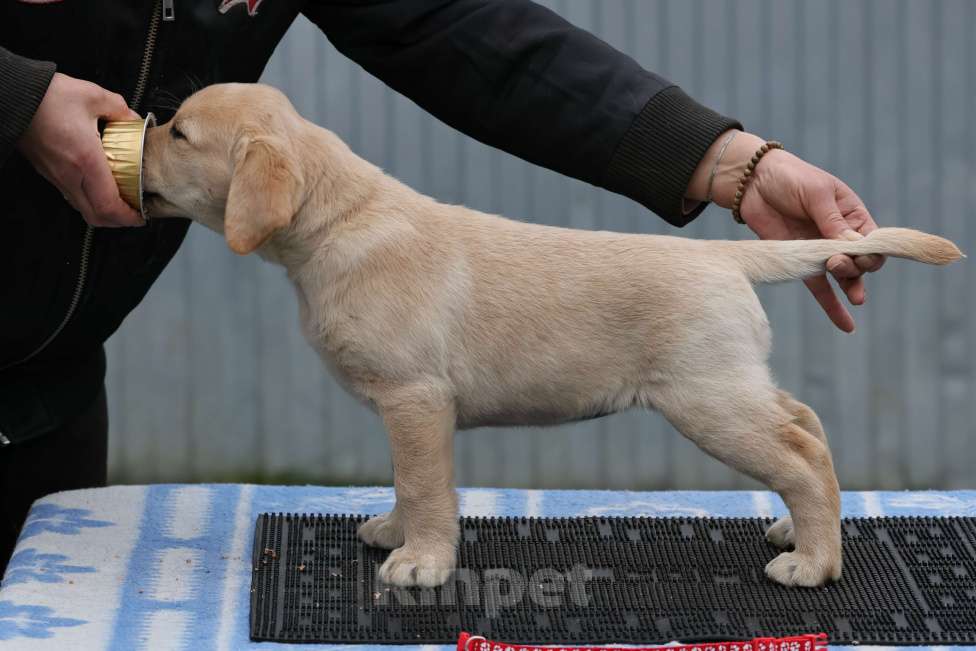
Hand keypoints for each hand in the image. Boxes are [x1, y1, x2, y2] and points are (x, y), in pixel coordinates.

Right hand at [16, 72, 143, 226]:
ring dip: (103, 212)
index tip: (142, 216)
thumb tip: (134, 121)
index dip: (127, 217)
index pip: (108, 205)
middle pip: (96, 216)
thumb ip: (120, 110)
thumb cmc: (48, 97)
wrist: (12, 96)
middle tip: (135, 214)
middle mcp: (69, 174)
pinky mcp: (48, 172)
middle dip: (119, 221)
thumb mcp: (92, 96)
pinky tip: (100, 188)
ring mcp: (56, 176)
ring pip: (82, 208)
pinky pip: (72, 196)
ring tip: (121, 203)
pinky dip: (89, 200)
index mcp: (86, 160)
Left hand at [688, 131, 884, 332]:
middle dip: (856, 268)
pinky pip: (819, 287)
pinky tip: (846, 324)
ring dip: (850, 287)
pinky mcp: (799, 262)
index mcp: (853, 215)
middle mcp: (840, 236)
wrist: (752, 182)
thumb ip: (832, 221)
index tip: (856, 254)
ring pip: (843, 277)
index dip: (871, 252)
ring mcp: (820, 250)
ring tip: (854, 297)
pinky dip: (832, 305)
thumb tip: (854, 247)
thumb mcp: (815, 193)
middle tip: (836, 264)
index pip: (874, 241)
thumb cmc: (789, 178)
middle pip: (860, 261)